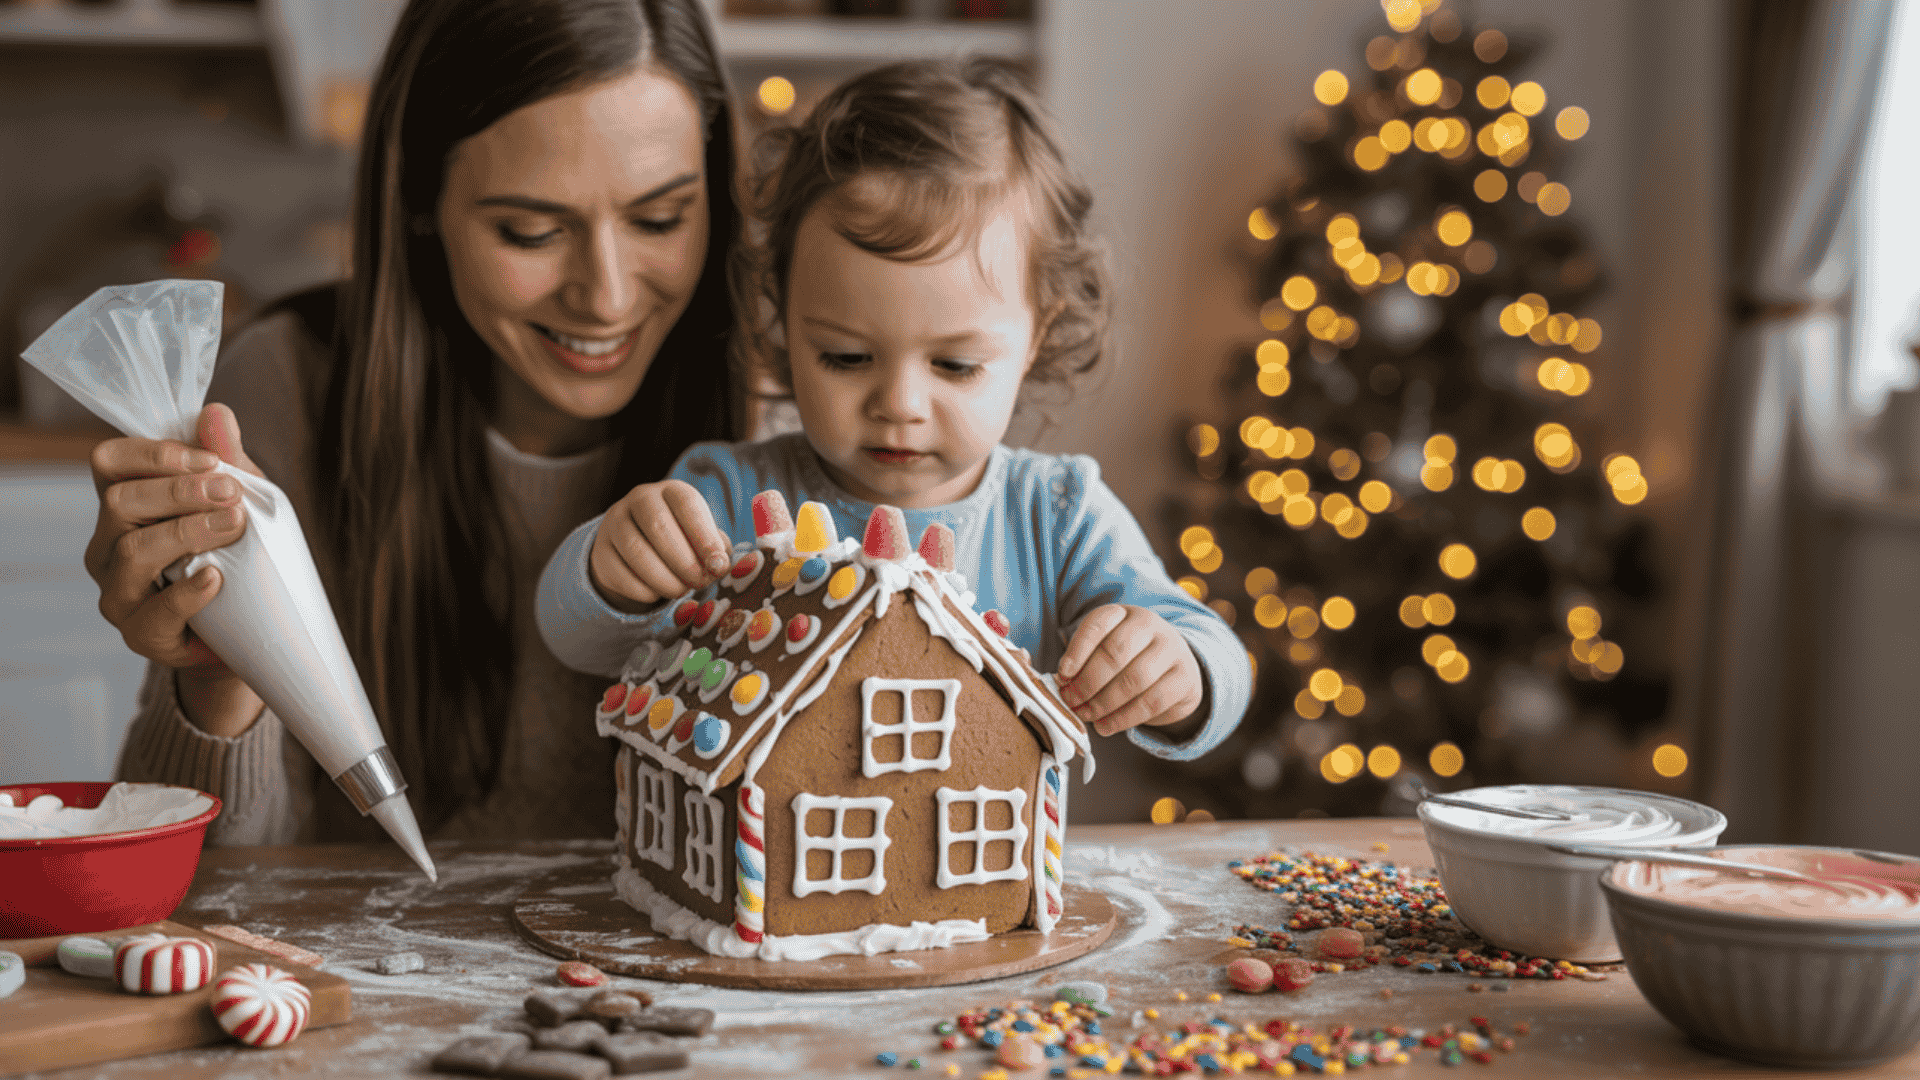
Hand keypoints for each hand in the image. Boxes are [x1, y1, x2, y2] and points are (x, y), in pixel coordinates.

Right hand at [85, 403, 265, 735]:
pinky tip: (217, 577)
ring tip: (234, 526)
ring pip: (132, 551)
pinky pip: (154, 613)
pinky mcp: (141, 634)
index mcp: (124, 505)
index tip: (212, 462)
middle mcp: (108, 545)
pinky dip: (187, 593)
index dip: (155, 454)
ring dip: (188, 532)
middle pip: (119, 501)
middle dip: (179, 491)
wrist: (247, 630)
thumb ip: (226, 460)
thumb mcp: (238, 500)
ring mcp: (119, 591)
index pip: (109, 462)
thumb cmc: (234, 552)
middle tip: (231, 493)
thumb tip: (216, 413)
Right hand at [589, 479, 734, 611]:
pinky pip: (621, 575)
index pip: (687, 504)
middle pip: (658, 526)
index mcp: (671, 490)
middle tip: (700, 583)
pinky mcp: (601, 551)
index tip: (718, 566)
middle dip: (684, 561)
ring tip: (681, 590)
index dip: (705, 537)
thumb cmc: (681, 540)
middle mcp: (639, 499)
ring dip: (664, 579)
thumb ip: (715, 549)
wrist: (637, 548)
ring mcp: (615, 523)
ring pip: (636, 552)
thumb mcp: (701, 537)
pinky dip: (644, 591)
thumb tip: (720, 565)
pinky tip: (657, 593)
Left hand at [1055, 604, 1204, 736]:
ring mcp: (1172, 649)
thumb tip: (1063, 685)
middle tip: (1072, 701)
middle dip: (1088, 682)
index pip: (1098, 623)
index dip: (1077, 650)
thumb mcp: (1105, 650)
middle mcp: (1150, 625)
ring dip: (1104, 703)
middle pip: (1115, 652)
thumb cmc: (1128, 660)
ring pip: (1134, 679)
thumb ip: (1084, 663)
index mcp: (1124, 613)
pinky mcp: (1185, 678)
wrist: (1174, 668)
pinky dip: (1123, 718)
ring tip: (1087, 715)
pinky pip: (1151, 702)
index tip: (1062, 675)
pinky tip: (1105, 726)